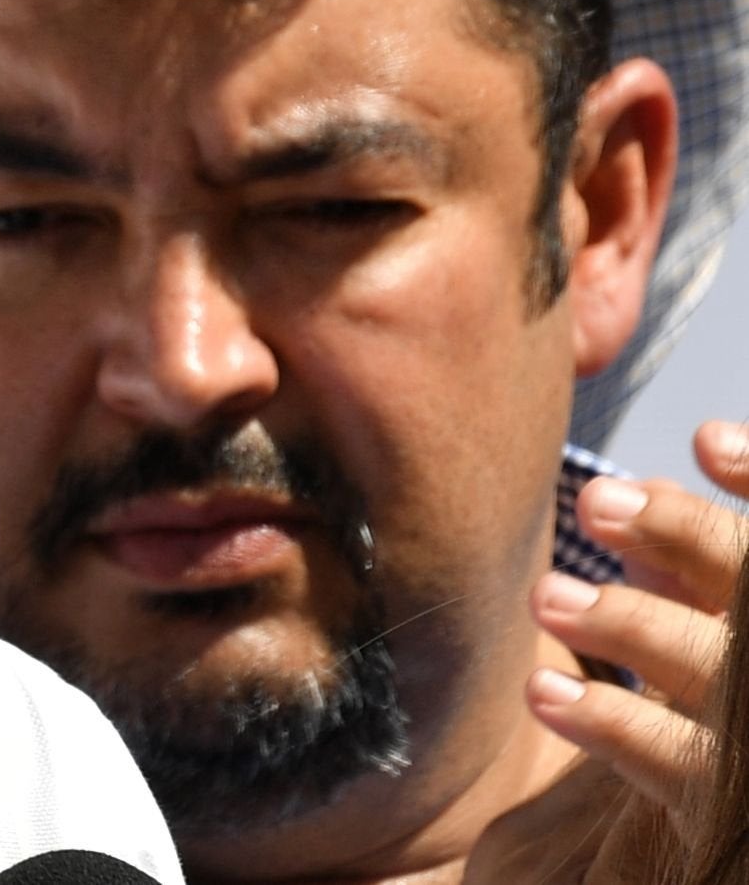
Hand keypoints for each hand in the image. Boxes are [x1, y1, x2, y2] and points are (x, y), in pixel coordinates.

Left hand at [471, 421, 748, 880]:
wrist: (712, 834)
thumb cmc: (707, 714)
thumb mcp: (709, 629)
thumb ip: (695, 567)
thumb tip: (635, 490)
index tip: (703, 441)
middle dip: (690, 537)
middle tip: (595, 499)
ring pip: (722, 679)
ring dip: (630, 626)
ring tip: (546, 596)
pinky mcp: (733, 824)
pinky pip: (680, 770)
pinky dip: (610, 723)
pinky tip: (544, 692)